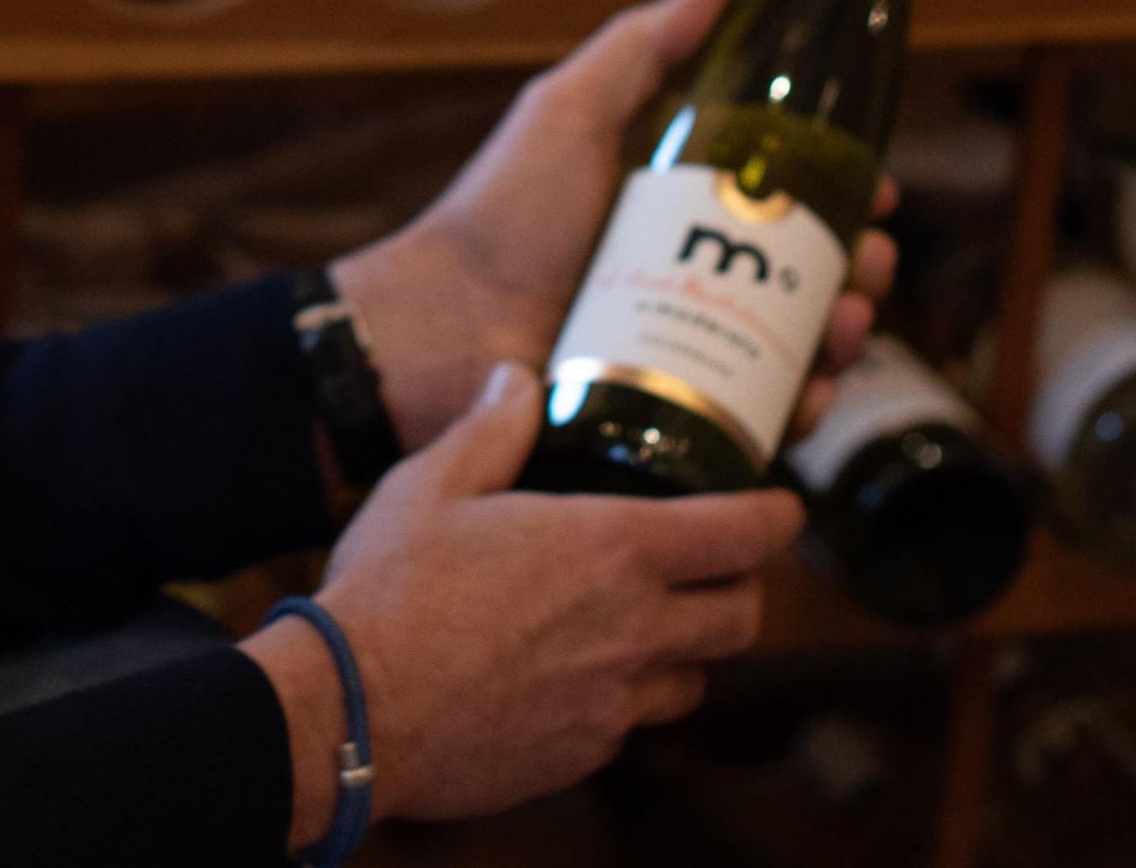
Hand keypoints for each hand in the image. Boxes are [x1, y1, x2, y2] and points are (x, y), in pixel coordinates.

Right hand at [244, 362, 805, 848]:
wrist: (352, 710)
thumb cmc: (391, 590)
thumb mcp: (431, 486)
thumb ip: (490, 430)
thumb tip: (518, 379)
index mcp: (613, 549)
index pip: (741, 533)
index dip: (776, 516)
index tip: (783, 506)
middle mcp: (633, 630)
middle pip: (741, 617)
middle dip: (743, 589)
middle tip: (719, 569)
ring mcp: (612, 702)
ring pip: (692, 680)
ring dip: (685, 651)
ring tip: (647, 626)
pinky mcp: (581, 755)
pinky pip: (629, 726)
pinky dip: (622, 700)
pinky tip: (577, 678)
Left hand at [329, 0, 902, 452]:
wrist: (435, 329)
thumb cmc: (498, 216)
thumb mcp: (569, 112)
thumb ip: (639, 48)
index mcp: (677, 210)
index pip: (785, 201)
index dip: (842, 196)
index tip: (879, 191)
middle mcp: (690, 279)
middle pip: (807, 276)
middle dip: (858, 270)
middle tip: (868, 266)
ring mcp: (684, 351)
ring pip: (794, 348)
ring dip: (842, 337)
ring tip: (845, 326)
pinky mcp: (673, 418)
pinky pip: (755, 418)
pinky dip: (797, 410)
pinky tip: (810, 396)